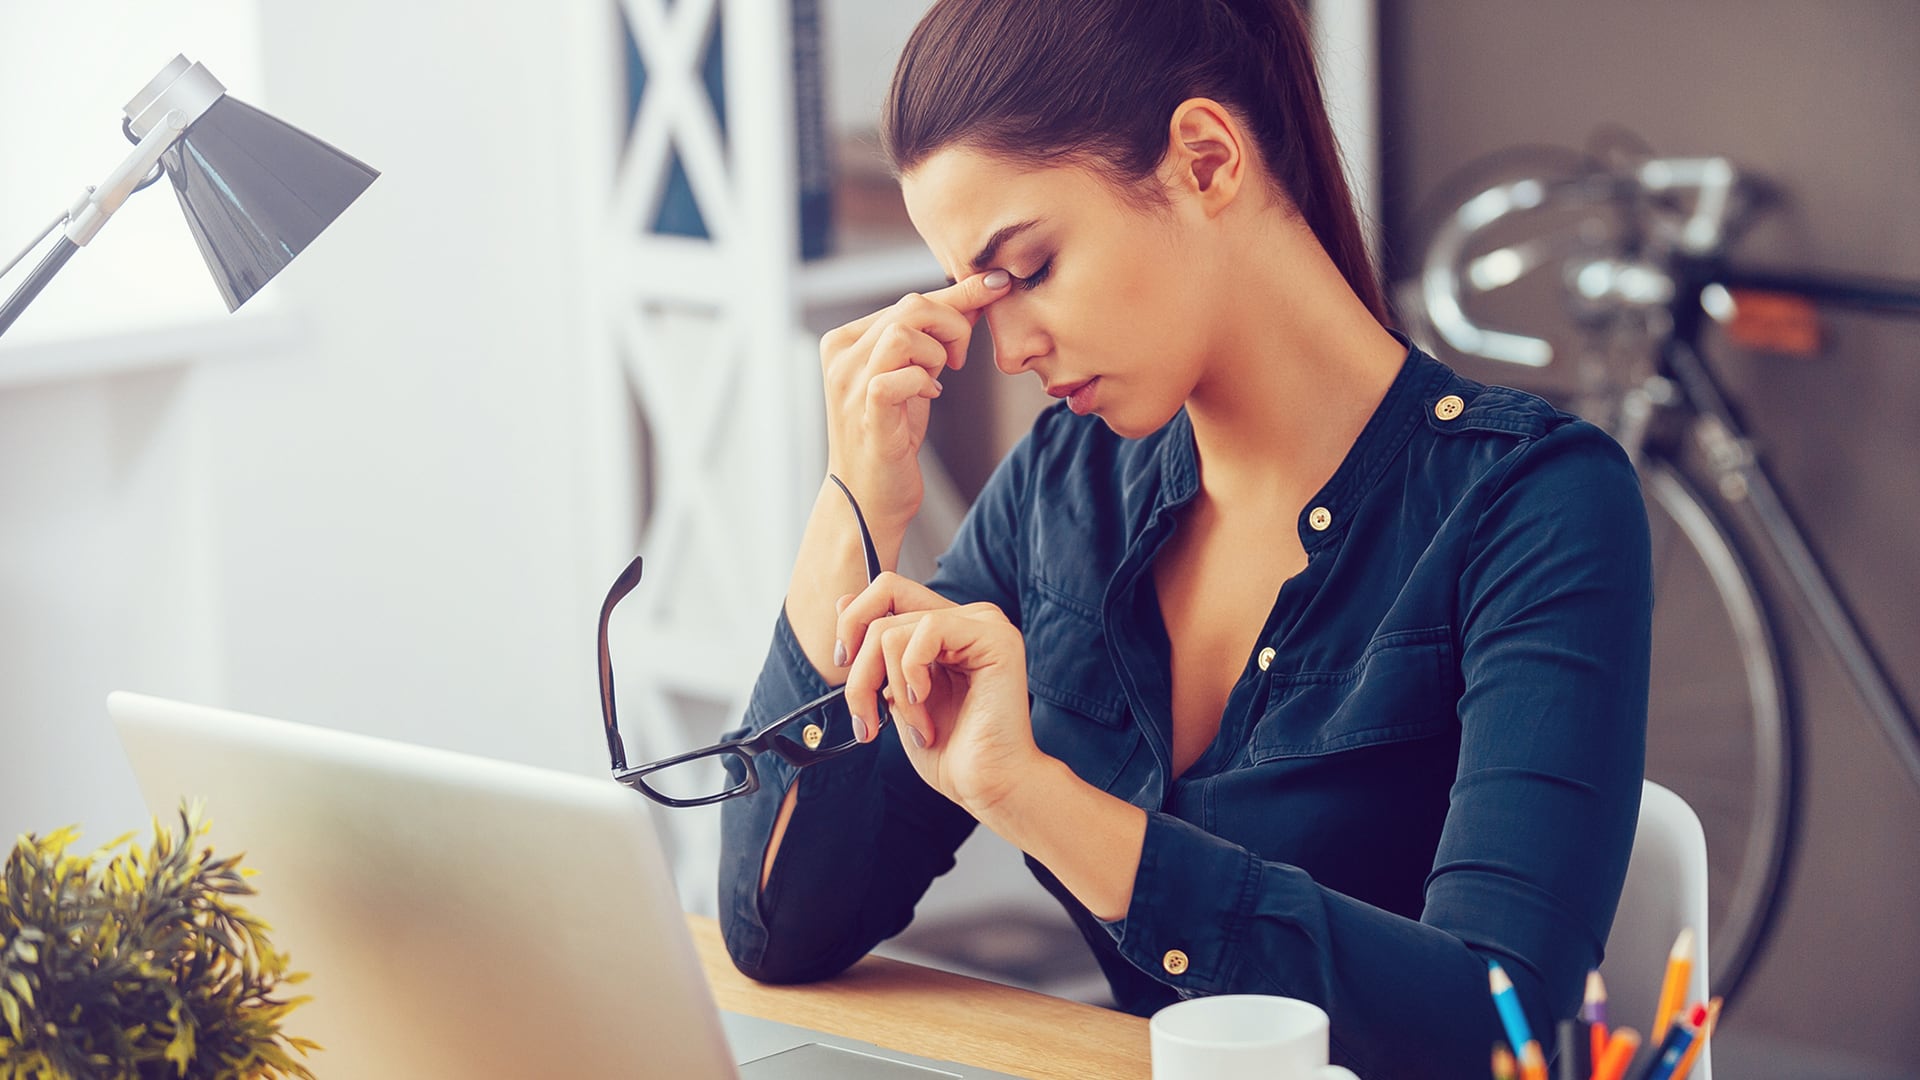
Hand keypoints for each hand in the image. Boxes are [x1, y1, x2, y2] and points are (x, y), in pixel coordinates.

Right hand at [819, 271, 1011, 528]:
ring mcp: (849, 383)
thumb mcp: (913, 375)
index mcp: (845, 341)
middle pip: (911, 308)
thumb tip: (977, 295)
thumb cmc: (891, 434)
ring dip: (937, 353)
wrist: (868, 497)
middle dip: (953, 326)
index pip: (908, 300)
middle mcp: (841, 357)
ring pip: (905, 332)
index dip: (958, 295)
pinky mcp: (866, 410)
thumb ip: (934, 337)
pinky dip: (924, 381)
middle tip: (959, 360)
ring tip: (939, 378)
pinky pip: (902, 374)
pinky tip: (929, 396)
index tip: (997, 285)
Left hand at [836, 572, 1042, 815]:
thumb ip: (876, 650)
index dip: (853, 622)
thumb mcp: (895, 694)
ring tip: (915, 725)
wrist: (987, 785)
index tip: (843, 665)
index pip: (887, 591)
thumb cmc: (950, 751)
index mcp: (945, 629)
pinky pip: (926, 631)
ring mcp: (983, 623)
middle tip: (866, 713)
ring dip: (890, 688)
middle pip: (882, 603)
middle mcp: (966, 618)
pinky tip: (927, 705)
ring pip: (893, 628)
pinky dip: (912, 677)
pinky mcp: (995, 637)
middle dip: (860, 668)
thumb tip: (842, 602)